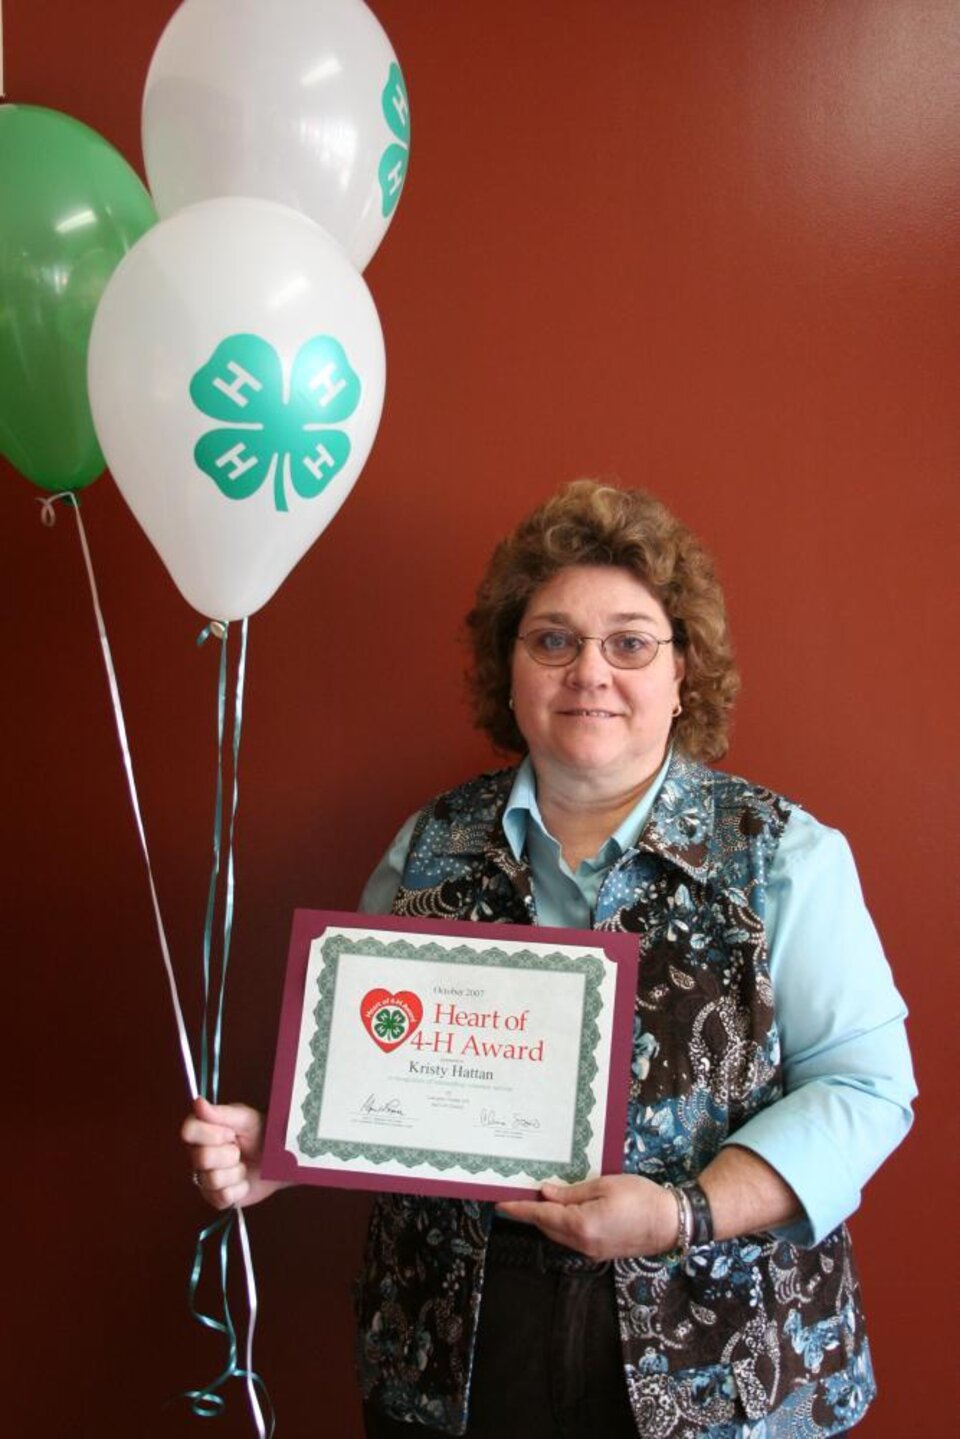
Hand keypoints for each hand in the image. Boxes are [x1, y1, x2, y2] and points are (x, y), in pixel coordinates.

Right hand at [180, 1096, 287, 1209]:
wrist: (280, 1159)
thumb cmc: (260, 1134)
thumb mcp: (245, 1119)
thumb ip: (220, 1113)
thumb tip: (198, 1102)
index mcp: (201, 1132)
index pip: (187, 1131)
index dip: (210, 1133)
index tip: (230, 1133)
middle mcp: (198, 1155)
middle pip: (201, 1158)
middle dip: (229, 1154)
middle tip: (239, 1150)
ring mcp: (205, 1179)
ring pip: (213, 1179)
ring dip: (236, 1172)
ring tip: (243, 1165)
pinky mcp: (216, 1198)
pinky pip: (223, 1197)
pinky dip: (240, 1188)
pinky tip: (244, 1181)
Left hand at [496, 1174, 677, 1259]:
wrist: (669, 1223)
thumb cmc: (640, 1197)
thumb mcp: (605, 1185)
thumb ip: (572, 1192)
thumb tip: (546, 1192)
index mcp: (581, 1224)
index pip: (541, 1215)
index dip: (519, 1209)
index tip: (500, 1203)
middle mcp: (582, 1243)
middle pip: (547, 1227)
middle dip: (531, 1212)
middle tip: (518, 1193)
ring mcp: (590, 1251)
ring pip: (558, 1234)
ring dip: (546, 1218)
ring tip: (538, 1198)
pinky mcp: (599, 1253)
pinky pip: (571, 1238)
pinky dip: (562, 1225)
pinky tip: (563, 1210)